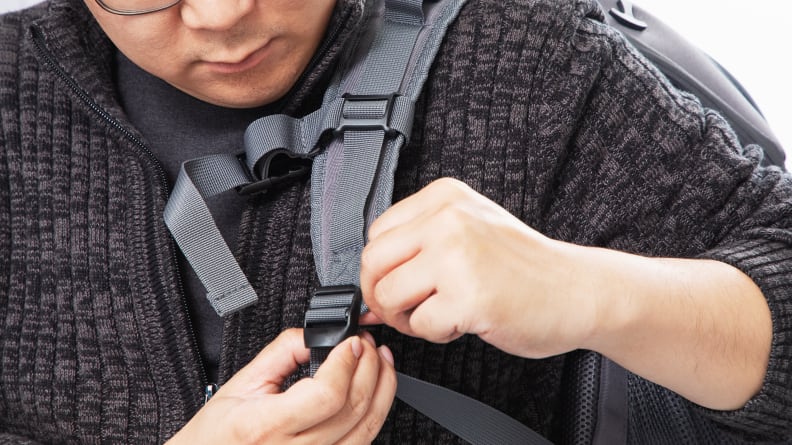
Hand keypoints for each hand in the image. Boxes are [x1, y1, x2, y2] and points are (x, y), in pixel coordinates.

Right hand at [167, 329, 396, 444]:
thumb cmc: (218, 434)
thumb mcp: (242, 383)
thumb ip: (283, 353)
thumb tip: (318, 333)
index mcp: (267, 426)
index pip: (326, 395)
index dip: (347, 363)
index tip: (352, 341)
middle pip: (354, 407)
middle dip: (370, 365)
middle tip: (367, 343)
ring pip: (367, 428)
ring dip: (383, 388)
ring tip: (380, 361)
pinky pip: (362, 443)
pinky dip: (376, 413)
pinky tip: (375, 392)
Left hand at [360, 178, 770, 410]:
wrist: (579, 291)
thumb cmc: (525, 267)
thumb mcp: (470, 230)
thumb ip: (418, 246)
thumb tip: (367, 288)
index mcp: (445, 197)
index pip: (377, 233)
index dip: (381, 269)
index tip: (398, 285)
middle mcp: (448, 220)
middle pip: (373, 264)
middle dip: (383, 296)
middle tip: (408, 309)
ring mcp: (457, 256)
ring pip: (387, 295)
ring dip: (407, 317)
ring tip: (439, 314)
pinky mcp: (468, 297)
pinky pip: (419, 324)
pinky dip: (435, 333)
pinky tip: (463, 322)